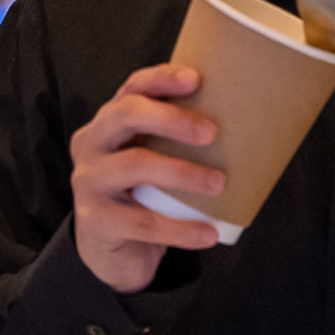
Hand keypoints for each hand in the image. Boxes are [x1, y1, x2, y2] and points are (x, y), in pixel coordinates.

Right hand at [70, 62, 224, 292]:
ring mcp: (89, 181)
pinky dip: (180, 228)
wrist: (112, 255)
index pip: (132, 89)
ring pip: (135, 165)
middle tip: (211, 132)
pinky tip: (208, 233)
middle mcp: (91, 144)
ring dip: (182, 173)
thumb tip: (246, 128)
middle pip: (126, 115)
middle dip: (171, 118)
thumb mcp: (151, 161)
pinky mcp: (95, 219)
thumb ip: (175, 144)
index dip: (161, 79)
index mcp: (108, 122)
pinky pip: (142, 221)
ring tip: (218, 184)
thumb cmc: (141, 197)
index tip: (196, 79)